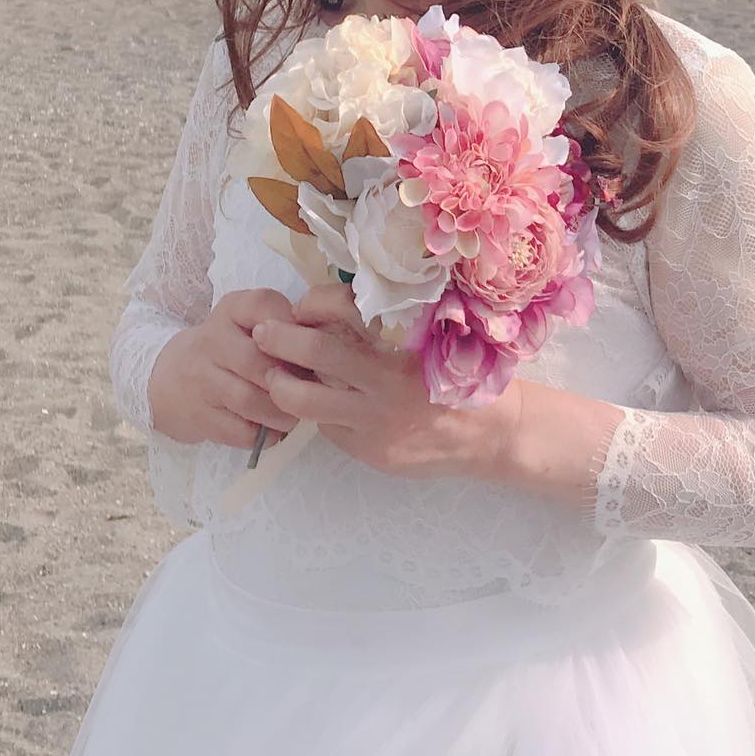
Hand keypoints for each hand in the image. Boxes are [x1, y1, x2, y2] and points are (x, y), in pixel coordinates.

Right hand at [146, 288, 304, 450]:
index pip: (265, 306)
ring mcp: (200, 379)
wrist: (166, 381)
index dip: (294, 330)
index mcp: (231, 309)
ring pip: (250, 400)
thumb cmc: (225, 351)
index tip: (309, 349)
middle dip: (292, 382)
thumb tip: (325, 351)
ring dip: (281, 414)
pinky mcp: (197, 416)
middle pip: (260, 362)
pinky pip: (239, 431)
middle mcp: (211, 339)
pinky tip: (271, 431)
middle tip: (309, 392)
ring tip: (293, 416)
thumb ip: (283, 327)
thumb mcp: (246, 324)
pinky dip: (263, 436)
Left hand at [250, 282, 522, 482]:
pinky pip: (328, 428)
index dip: (314, 304)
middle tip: (262, 332)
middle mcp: (388, 381)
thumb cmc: (463, 374)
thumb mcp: (438, 337)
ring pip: (305, 402)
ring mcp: (376, 422)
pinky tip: (321, 404)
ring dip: (280, 385)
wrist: (492, 436)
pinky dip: (318, 413)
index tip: (301, 305)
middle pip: (316, 354)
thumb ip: (392, 323)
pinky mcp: (369, 451)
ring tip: (274, 375)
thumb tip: (335, 305)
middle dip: (280, 339)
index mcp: (407, 341)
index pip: (345, 310)